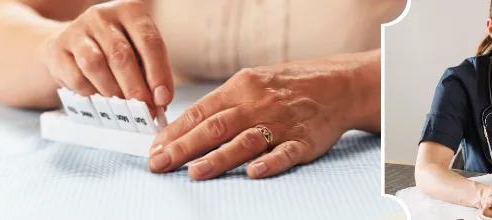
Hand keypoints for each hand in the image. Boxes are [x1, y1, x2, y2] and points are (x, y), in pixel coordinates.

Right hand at [43, 0, 173, 114]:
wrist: (73, 44)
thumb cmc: (115, 49)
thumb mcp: (138, 51)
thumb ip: (151, 71)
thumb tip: (160, 100)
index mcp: (130, 11)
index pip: (149, 42)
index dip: (158, 74)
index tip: (163, 99)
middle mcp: (102, 15)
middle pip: (122, 55)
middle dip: (136, 88)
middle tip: (144, 109)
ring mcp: (76, 30)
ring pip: (95, 65)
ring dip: (113, 91)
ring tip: (123, 107)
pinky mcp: (56, 48)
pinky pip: (75, 77)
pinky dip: (91, 93)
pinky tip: (101, 100)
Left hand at [148, 53, 376, 179]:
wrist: (337, 86)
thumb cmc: (287, 88)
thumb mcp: (251, 84)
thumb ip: (222, 105)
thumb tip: (182, 130)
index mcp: (241, 88)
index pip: (200, 112)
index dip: (175, 132)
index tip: (154, 151)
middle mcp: (259, 105)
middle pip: (216, 127)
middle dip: (184, 147)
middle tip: (160, 164)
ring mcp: (282, 123)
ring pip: (246, 141)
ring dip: (219, 158)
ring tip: (195, 172)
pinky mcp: (304, 141)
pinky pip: (286, 153)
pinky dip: (270, 163)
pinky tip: (254, 173)